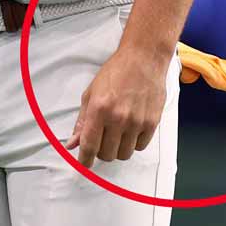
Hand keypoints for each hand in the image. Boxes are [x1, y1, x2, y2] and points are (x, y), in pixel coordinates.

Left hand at [64, 45, 168, 166]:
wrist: (143, 61)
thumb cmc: (114, 74)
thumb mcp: (90, 94)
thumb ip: (82, 121)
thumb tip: (72, 143)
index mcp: (99, 110)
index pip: (89, 145)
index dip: (85, 160)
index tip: (83, 165)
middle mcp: (118, 118)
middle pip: (107, 154)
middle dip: (100, 152)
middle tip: (100, 142)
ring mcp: (137, 122)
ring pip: (124, 154)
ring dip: (117, 149)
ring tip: (116, 135)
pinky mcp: (152, 123)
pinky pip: (140, 147)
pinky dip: (133, 144)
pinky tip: (129, 131)